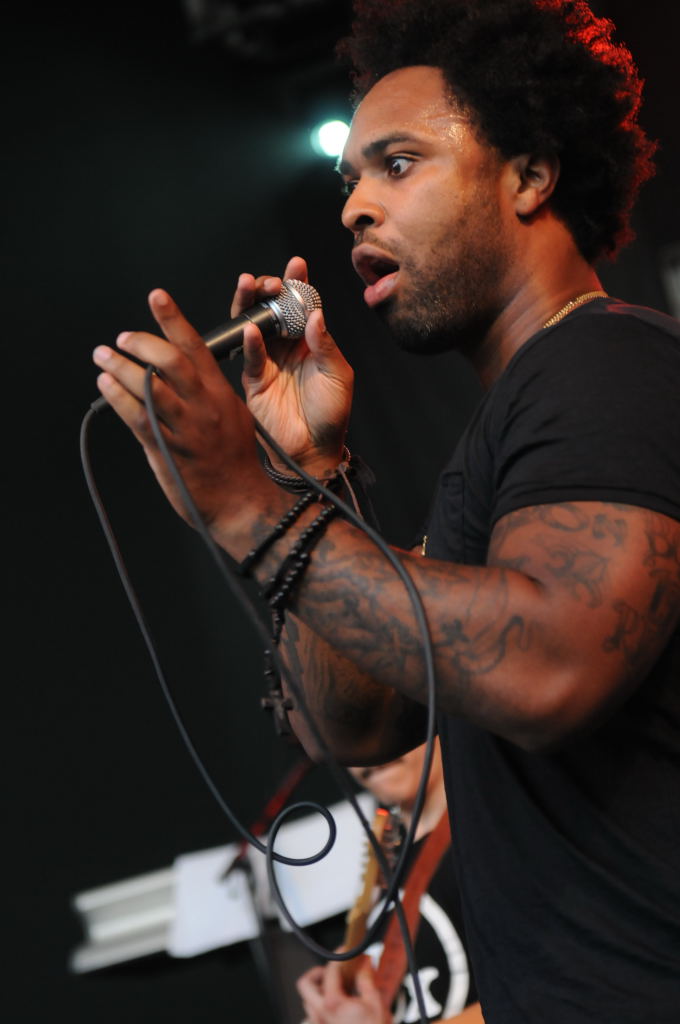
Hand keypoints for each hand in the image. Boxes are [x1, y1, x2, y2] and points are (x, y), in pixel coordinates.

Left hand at [92, 287, 277, 552]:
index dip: (174, 318)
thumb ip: (207, 393)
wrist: (241, 501)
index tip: (157, 296)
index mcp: (220, 394)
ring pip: (150, 387)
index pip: (196, 347)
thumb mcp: (233, 416)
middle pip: (170, 361)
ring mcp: (187, 428)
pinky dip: (118, 398)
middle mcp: (204, 406)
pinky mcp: (169, 450)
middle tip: (122, 338)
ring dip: (120, 367)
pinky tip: (106, 386)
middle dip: (141, 343)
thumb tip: (176, 374)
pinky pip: (139, 418)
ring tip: (103, 357)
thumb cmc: (236, 461)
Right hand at [233, 256, 353, 473]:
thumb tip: (316, 314)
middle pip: (272, 308)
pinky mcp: (253, 379)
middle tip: (269, 281)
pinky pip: (248, 356)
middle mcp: (287, 346)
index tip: (297, 263)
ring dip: (250, 304)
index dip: (298, 283)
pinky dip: (248, 341)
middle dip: (268, 289)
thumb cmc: (332, 414)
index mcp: (311, 340)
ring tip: (249, 285)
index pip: (303, 304)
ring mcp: (268, 360)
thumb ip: (326, 344)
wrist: (314, 450)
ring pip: (254, 324)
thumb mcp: (338, 375)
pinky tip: (251, 329)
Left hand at [297, 959, 391, 1023]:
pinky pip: (313, 1018)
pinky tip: (336, 1010)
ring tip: (337, 990)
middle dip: (317, 973)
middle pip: (305, 984)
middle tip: (332, 971)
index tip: (345, 952)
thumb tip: (364, 964)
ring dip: (319, 992)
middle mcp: (320, 1015)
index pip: (330, 971)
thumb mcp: (375, 1003)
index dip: (339, 957)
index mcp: (333, 1003)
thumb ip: (366, 980)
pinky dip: (321, 1010)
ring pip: (307, 1002)